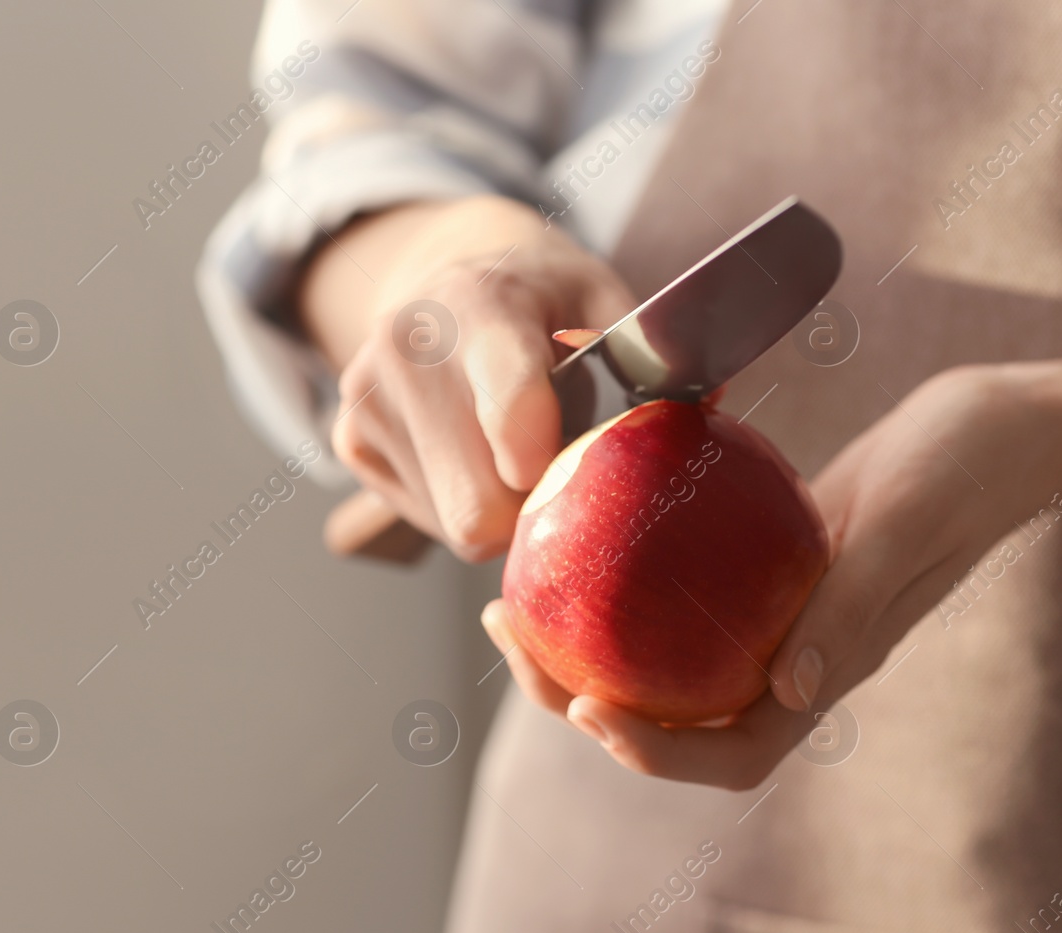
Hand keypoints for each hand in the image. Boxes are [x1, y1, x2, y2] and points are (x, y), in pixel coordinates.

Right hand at [300, 196, 635, 560]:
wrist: (451, 279)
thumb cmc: (551, 303)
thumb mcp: (610, 305)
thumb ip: (656, 357)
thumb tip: (711, 411)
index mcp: (482, 304)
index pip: (508, 398)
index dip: (539, 456)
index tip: (555, 472)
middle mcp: (406, 346)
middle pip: (479, 504)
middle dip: (532, 508)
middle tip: (560, 466)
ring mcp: (366, 396)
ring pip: (456, 524)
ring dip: (501, 507)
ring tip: (514, 447)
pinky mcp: (350, 439)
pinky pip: (427, 522)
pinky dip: (463, 504)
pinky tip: (475, 453)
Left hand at [482, 364, 1052, 787]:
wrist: (1003, 426)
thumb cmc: (969, 467)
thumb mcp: (905, 524)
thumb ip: (852, 608)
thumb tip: (792, 691)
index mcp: (829, 671)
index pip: (731, 751)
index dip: (653, 753)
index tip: (585, 710)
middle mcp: (796, 656)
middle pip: (675, 714)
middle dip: (581, 696)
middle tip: (507, 630)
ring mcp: (780, 615)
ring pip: (668, 656)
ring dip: (588, 643)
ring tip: (518, 595)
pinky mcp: (769, 567)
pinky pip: (684, 588)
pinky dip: (626, 579)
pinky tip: (577, 528)